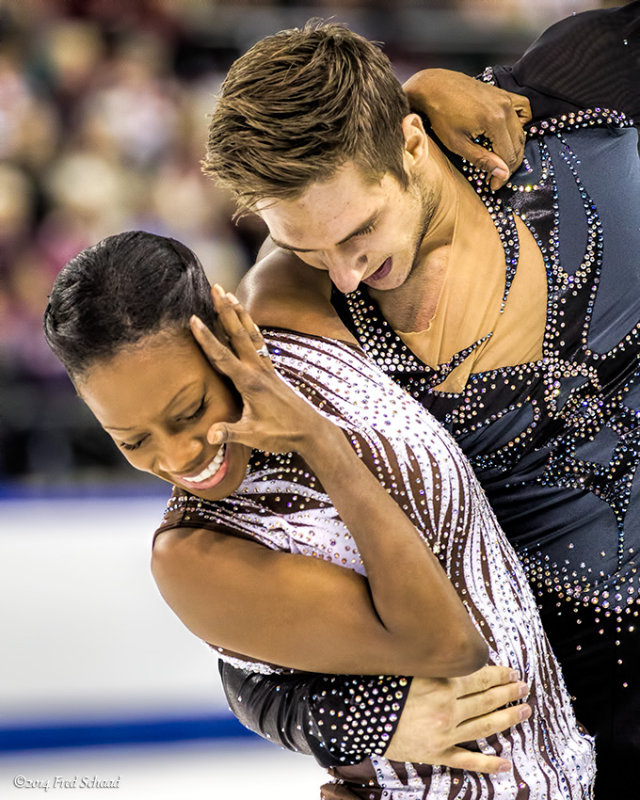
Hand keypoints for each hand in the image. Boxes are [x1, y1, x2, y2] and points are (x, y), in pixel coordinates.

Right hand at [190, 284, 331, 454]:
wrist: (311, 431)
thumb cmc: (282, 434)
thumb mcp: (254, 436)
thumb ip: (230, 433)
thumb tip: (209, 436)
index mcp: (249, 382)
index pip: (222, 356)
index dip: (207, 338)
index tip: (193, 318)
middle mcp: (258, 370)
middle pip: (238, 334)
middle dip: (225, 309)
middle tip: (215, 286)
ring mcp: (267, 368)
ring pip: (251, 333)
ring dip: (239, 312)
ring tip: (229, 293)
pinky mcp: (272, 371)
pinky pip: (259, 342)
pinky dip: (250, 327)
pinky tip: (246, 320)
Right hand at [383, 665, 530, 772]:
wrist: (356, 718)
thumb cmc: (378, 685)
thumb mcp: (407, 665)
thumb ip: (432, 661)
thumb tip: (454, 653)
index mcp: (441, 684)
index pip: (479, 677)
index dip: (499, 674)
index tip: (512, 671)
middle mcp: (448, 709)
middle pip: (487, 699)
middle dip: (508, 692)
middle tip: (524, 687)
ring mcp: (445, 734)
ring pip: (484, 726)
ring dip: (507, 718)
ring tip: (524, 711)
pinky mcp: (436, 754)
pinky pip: (467, 760)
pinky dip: (488, 764)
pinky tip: (505, 764)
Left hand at [403, 69, 530, 189]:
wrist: (435, 87)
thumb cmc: (441, 116)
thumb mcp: (458, 144)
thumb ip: (482, 160)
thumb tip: (503, 174)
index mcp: (495, 121)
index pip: (509, 156)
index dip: (503, 175)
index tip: (494, 186)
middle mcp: (505, 108)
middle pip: (518, 145)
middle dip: (508, 165)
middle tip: (496, 178)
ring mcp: (506, 98)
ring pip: (520, 131)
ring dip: (513, 149)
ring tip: (498, 160)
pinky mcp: (504, 94)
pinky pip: (523, 110)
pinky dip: (520, 123)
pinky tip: (507, 134)